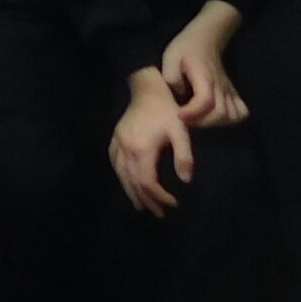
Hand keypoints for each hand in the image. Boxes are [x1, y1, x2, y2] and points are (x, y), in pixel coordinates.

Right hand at [110, 70, 194, 215]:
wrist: (147, 88)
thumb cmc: (167, 109)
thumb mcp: (181, 132)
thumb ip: (183, 156)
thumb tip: (186, 181)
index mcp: (142, 148)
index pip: (147, 181)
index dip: (159, 196)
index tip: (173, 203)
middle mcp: (126, 148)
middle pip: (132, 182)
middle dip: (146, 200)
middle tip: (159, 213)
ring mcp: (118, 142)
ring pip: (121, 174)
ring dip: (131, 192)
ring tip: (142, 205)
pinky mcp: (116, 137)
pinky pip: (114, 162)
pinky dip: (121, 176)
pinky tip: (127, 182)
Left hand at [160, 2, 247, 126]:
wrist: (206, 38)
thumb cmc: (185, 48)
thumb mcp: (170, 56)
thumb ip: (170, 75)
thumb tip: (176, 94)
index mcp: (204, 76)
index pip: (206, 100)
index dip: (193, 113)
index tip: (180, 115)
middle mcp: (220, 85)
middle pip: (220, 113)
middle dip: (201, 122)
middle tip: (186, 118)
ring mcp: (229, 90)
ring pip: (232, 115)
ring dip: (215, 123)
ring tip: (198, 119)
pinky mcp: (233, 92)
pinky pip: (240, 112)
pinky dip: (231, 119)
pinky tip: (215, 116)